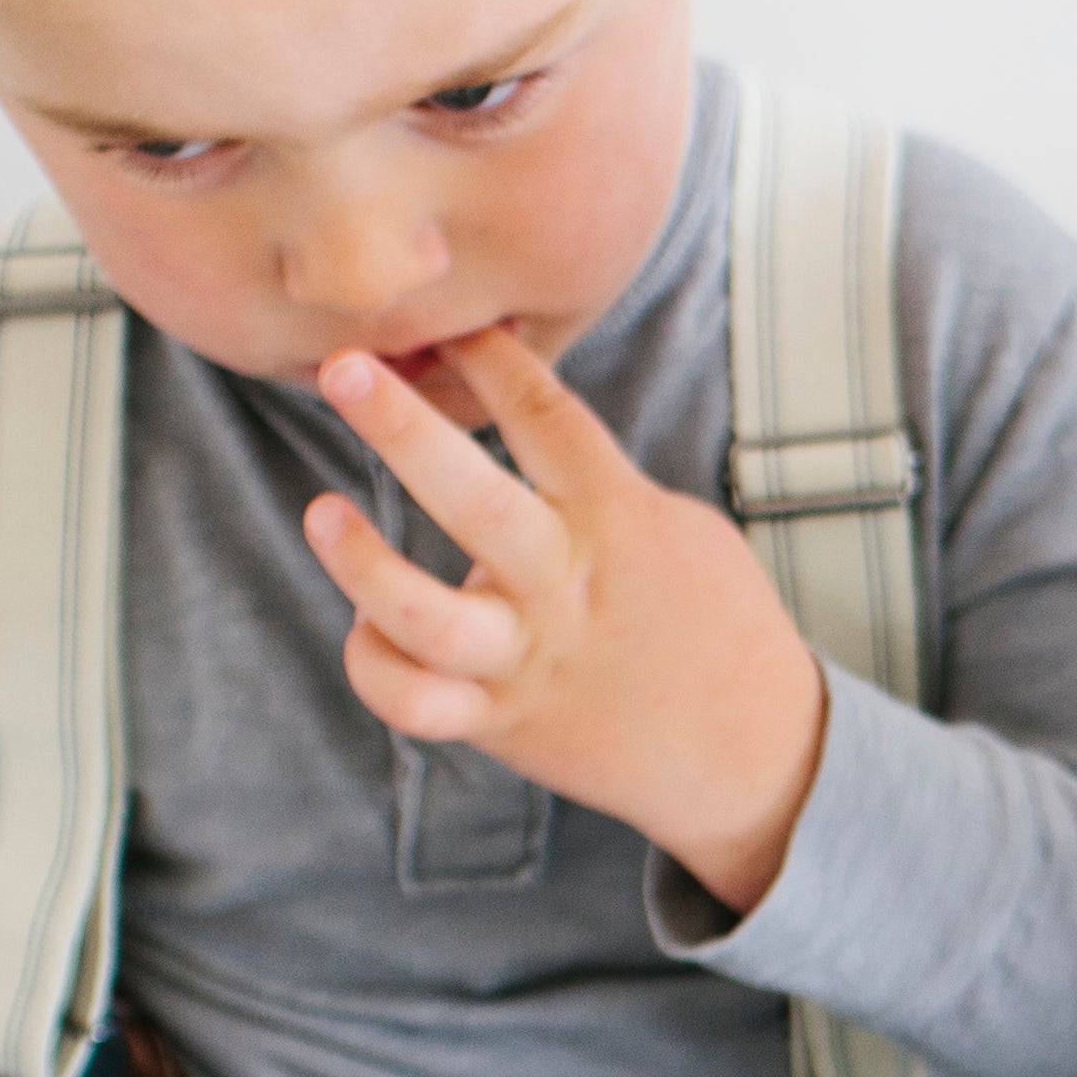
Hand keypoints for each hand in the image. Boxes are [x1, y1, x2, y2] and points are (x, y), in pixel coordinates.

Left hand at [303, 326, 828, 911]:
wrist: (755, 757)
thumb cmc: (717, 625)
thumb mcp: (683, 532)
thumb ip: (601, 481)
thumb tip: (524, 421)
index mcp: (617, 521)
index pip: (545, 415)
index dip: (488, 356)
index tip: (445, 319)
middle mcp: (567, 588)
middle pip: (476, 502)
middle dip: (404, 430)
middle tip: (343, 368)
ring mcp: (531, 660)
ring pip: (428, 619)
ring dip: (364, 564)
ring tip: (321, 514)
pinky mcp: (506, 723)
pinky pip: (417, 704)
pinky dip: (376, 668)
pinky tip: (367, 630)